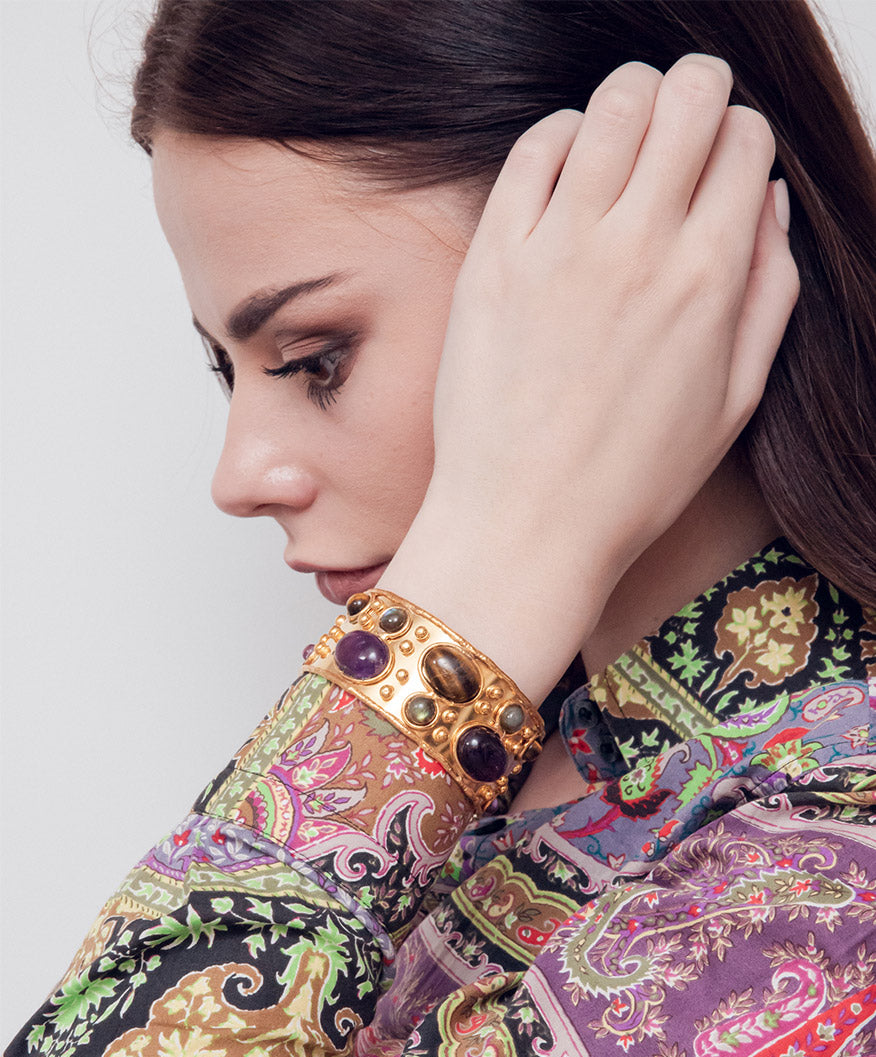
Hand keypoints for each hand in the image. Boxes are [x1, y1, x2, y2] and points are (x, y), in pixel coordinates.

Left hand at [382, 54, 798, 702]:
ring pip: (611, 105)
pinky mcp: (494, 257)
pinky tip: (570, 159)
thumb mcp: (735, 399)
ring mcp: (560, 247)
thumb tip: (768, 202)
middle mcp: (639, 246)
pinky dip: (561, 133)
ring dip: (632, 98)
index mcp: (709, 279)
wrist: (527, 523)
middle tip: (684, 119)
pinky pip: (533, 150)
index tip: (723, 166)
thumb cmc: (631, 479)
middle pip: (686, 97)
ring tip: (628, 132)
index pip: (744, 141)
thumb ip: (767, 292)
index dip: (741, 139)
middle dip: (697, 90)